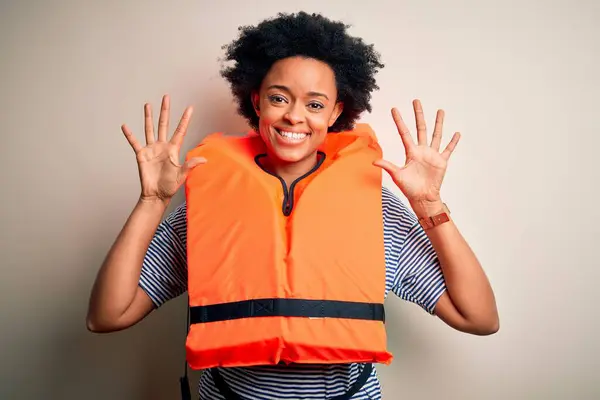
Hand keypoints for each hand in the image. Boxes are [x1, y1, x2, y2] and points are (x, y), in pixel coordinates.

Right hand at [121, 94, 205, 203]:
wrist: (156, 195)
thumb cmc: (170, 186)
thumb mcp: (182, 175)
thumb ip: (190, 165)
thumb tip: (204, 160)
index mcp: (173, 149)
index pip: (180, 131)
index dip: (185, 119)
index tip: (190, 107)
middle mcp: (162, 146)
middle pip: (164, 124)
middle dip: (165, 111)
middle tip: (166, 97)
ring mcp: (151, 149)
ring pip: (150, 129)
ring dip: (148, 117)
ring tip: (148, 105)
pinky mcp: (141, 155)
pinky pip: (134, 142)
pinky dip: (129, 135)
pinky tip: (125, 126)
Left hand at [373, 99, 459, 215]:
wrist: (422, 198)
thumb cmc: (409, 188)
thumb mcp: (397, 176)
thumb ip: (387, 166)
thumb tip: (373, 161)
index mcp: (410, 152)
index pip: (404, 133)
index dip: (399, 121)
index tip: (394, 109)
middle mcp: (421, 150)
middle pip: (420, 128)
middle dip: (418, 115)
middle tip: (416, 101)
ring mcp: (432, 155)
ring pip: (436, 135)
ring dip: (438, 123)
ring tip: (440, 111)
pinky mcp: (442, 161)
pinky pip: (448, 149)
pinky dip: (453, 142)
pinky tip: (457, 133)